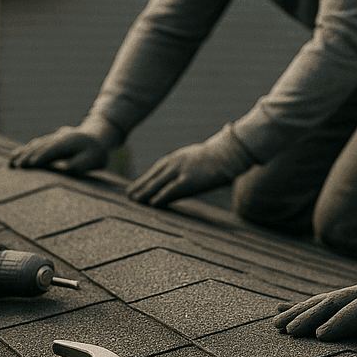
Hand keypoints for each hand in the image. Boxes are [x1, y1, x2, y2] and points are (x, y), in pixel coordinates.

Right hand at [9, 124, 111, 173]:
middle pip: (41, 147)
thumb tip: (67, 169)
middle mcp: (58, 138)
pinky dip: (24, 151)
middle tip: (16, 166)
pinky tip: (14, 157)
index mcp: (70, 142)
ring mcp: (52, 139)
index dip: (43, 156)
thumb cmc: (95, 153)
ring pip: (35, 145)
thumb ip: (81, 164)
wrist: (96, 136)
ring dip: (23, 153)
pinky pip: (34, 145)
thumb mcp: (93, 159)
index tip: (32, 164)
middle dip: (28, 156)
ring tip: (11, 163)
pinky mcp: (48, 141)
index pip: (54, 149)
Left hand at [128, 125, 253, 206]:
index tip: (135, 187)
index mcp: (176, 158)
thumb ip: (185, 165)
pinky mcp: (189, 181)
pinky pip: (170, 190)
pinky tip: (152, 203)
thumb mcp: (196, 157)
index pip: (155, 170)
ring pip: (157, 184)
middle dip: (140, 186)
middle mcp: (174, 163)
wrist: (228, 153)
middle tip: (128, 195)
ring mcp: (181, 171)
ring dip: (144, 193)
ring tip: (134, 201)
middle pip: (152, 176)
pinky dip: (160, 197)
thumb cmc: (216, 156)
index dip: (144, 179)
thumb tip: (179, 174)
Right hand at [274, 244, 356, 353]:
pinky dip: (302, 305)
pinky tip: (281, 310)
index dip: (342, 321)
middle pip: (334, 300)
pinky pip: (325, 300)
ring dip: (300, 311)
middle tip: (289, 332)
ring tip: (276, 324)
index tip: (321, 336)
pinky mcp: (354, 296)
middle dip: (311, 316)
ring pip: (324, 299)